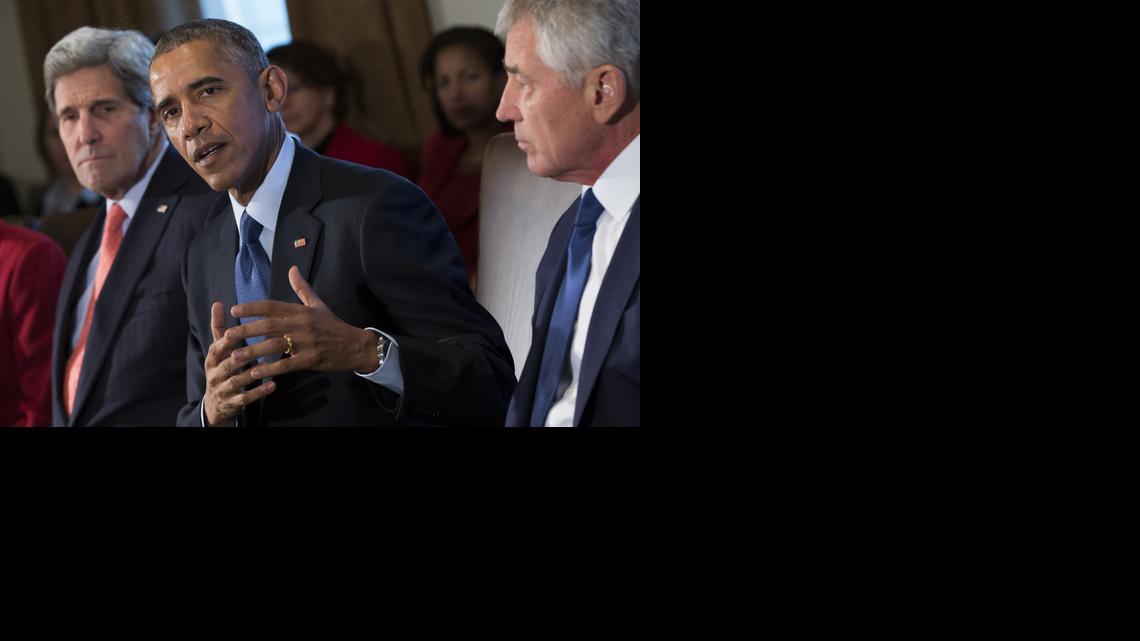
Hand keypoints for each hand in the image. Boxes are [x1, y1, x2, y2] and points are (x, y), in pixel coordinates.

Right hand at [203, 301, 277, 425]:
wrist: (216, 404)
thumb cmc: (222, 369)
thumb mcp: (218, 350)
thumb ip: (219, 328)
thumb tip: (218, 303)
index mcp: (212, 359)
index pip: (218, 347)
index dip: (227, 340)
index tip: (239, 331)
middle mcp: (214, 374)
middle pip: (228, 364)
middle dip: (242, 356)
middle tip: (260, 348)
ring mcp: (223, 390)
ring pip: (237, 381)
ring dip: (252, 373)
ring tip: (269, 366)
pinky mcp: (233, 403)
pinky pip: (246, 397)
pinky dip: (259, 392)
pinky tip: (273, 384)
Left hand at [224, 266, 378, 379]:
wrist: (357, 346)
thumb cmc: (334, 326)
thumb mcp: (319, 305)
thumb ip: (302, 288)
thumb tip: (292, 269)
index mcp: (302, 311)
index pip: (272, 306)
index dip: (252, 308)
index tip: (234, 311)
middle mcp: (302, 324)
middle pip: (269, 326)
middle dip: (246, 330)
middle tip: (226, 335)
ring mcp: (306, 343)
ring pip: (275, 346)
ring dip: (253, 351)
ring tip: (235, 356)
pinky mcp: (311, 359)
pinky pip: (287, 365)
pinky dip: (270, 369)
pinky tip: (256, 372)